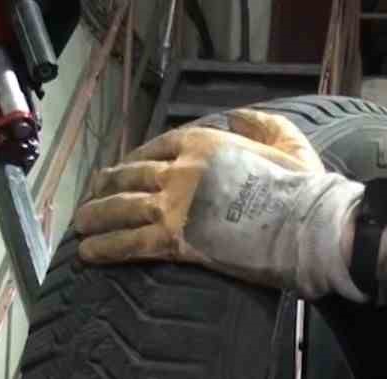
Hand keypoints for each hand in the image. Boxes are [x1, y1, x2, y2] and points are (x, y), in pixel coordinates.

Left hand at [75, 110, 366, 300]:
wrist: (305, 224)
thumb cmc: (303, 187)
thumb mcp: (287, 139)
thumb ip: (259, 124)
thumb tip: (238, 117)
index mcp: (203, 142)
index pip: (156, 148)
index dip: (134, 161)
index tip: (122, 171)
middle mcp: (179, 169)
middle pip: (130, 177)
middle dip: (107, 188)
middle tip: (92, 198)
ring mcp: (173, 205)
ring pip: (121, 209)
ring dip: (95, 218)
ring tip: (80, 227)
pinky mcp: (173, 240)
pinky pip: (129, 243)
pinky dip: (105, 248)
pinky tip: (89, 253)